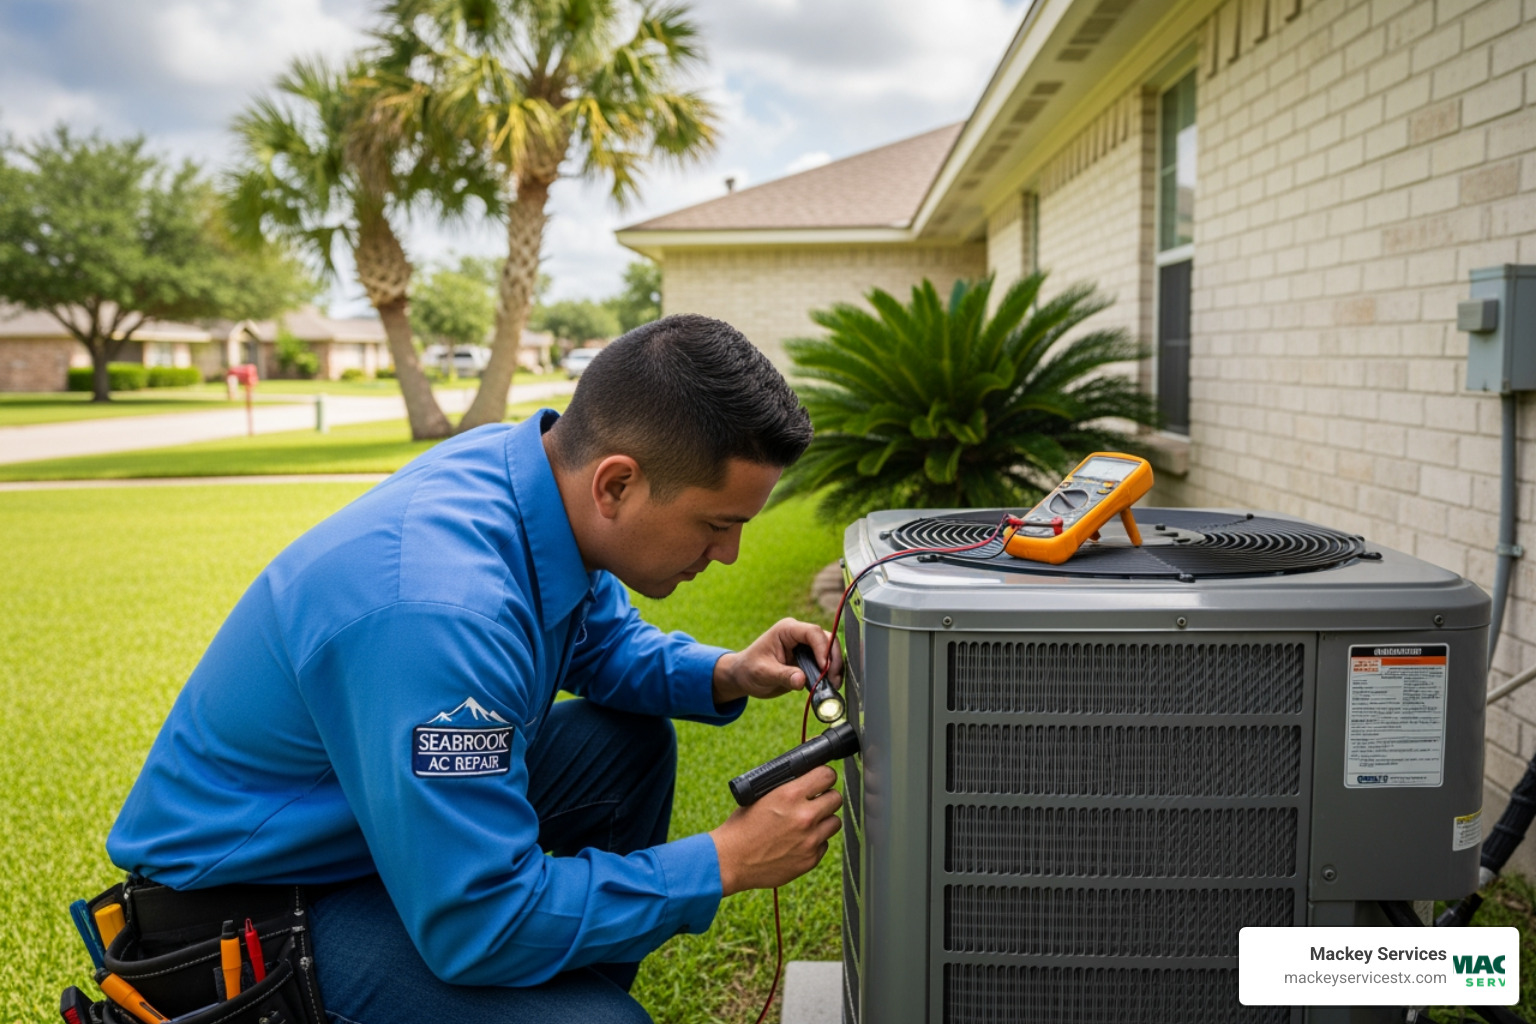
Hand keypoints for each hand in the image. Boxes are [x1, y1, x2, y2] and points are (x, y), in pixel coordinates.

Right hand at [709, 766, 842, 894]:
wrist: (731, 861)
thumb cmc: (742, 827)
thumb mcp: (762, 796)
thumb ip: (789, 787)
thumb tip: (807, 778)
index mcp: (790, 794)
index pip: (827, 775)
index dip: (825, 776)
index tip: (822, 779)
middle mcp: (805, 816)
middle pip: (836, 798)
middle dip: (826, 797)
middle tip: (815, 801)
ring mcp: (810, 840)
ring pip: (834, 822)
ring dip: (824, 820)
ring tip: (807, 823)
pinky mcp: (810, 859)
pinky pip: (824, 844)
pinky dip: (815, 841)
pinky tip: (798, 841)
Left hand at [712, 618, 841, 704]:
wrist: (745, 677)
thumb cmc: (749, 670)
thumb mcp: (763, 673)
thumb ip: (783, 675)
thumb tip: (801, 681)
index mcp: (787, 630)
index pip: (812, 632)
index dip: (822, 648)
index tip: (824, 668)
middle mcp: (798, 635)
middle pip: (826, 639)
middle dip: (833, 658)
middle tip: (834, 679)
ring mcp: (805, 646)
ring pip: (830, 650)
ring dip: (835, 666)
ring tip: (834, 684)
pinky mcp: (809, 659)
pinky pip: (826, 662)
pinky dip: (831, 673)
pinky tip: (830, 685)